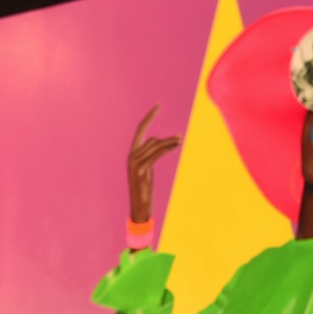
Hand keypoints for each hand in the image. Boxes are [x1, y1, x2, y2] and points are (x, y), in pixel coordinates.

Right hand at [127, 105, 181, 224]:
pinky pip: (156, 154)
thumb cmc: (144, 190)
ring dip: (170, 142)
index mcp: (132, 154)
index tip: (159, 105)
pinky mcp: (141, 170)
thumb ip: (150, 155)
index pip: (140, 130)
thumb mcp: (148, 169)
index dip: (149, 117)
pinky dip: (167, 148)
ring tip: (181, 140)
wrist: (139, 208)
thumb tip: (157, 141)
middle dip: (166, 139)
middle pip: (151, 139)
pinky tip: (176, 144)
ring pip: (155, 145)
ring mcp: (135, 163)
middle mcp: (131, 156)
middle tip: (180, 138)